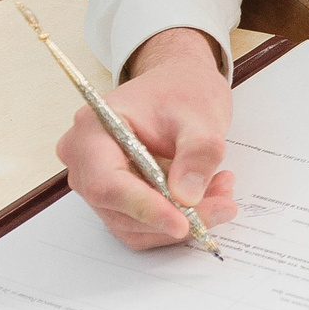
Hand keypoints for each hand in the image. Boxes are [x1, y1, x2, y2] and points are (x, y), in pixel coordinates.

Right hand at [55, 27, 238, 249]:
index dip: (144, 208)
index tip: (182, 223)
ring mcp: (97, 182)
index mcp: (92, 130)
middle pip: (120, 209)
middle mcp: (84, 161)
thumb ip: (197, 153)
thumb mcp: (200, 116)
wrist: (179, 84)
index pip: (107, 183)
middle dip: (173, 216)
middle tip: (224, 205)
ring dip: (181, 219)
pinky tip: (207, 195)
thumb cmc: (181, 91)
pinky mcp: (116, 197)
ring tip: (222, 191)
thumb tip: (187, 195)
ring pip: (133, 224)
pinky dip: (176, 217)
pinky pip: (142, 224)